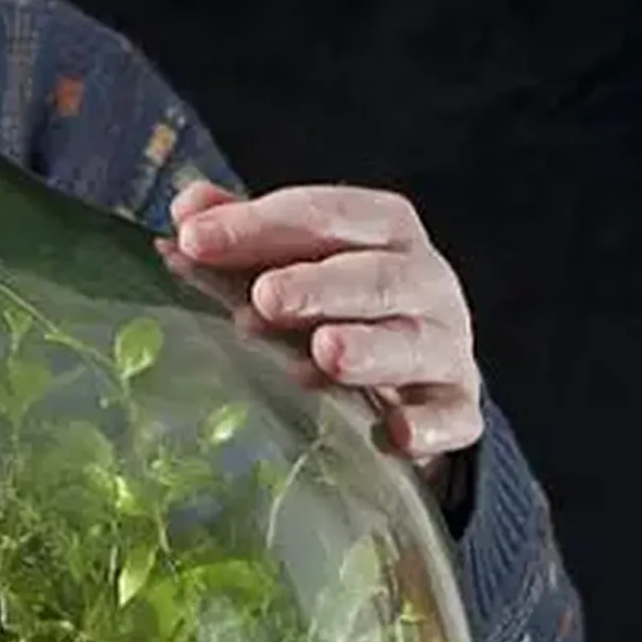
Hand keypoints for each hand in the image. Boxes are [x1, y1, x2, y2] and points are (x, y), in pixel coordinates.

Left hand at [156, 181, 484, 470]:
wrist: (419, 365)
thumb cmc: (340, 300)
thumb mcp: (290, 260)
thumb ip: (241, 234)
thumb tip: (185, 210)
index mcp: (382, 230)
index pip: (323, 216)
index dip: (257, 224)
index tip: (193, 240)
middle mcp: (422, 280)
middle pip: (374, 277)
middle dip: (317, 285)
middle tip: (264, 298)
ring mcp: (443, 345)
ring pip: (414, 343)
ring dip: (369, 348)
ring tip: (325, 352)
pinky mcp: (456, 406)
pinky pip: (452, 414)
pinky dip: (429, 423)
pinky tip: (397, 432)